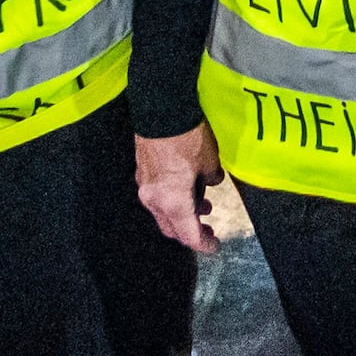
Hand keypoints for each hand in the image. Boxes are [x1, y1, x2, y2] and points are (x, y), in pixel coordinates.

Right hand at [135, 127, 227, 252]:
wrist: (161, 109)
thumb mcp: (210, 162)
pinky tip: (184, 185)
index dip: (204, 245)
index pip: (189, 236)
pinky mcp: (141, 171)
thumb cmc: (188, 137)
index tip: (214, 246)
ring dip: (181, 213)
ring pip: (162, 211)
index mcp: (173, 202)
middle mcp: (154, 199)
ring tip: (202, 204)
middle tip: (208, 229)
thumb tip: (211, 181)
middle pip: (172, 228)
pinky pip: (156, 194)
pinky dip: (171, 198)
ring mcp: (145, 185)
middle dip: (191, 231)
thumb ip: (211, 179)